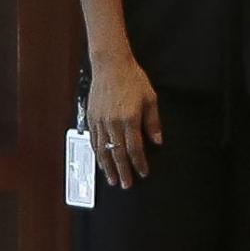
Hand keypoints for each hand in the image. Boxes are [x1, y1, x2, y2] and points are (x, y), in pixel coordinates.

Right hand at [86, 56, 163, 187]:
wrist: (111, 65)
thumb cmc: (133, 79)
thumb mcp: (150, 98)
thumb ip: (153, 122)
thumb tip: (157, 141)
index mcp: (130, 119)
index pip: (135, 148)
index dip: (139, 163)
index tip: (143, 173)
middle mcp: (113, 123)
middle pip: (118, 153)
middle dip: (123, 171)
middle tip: (126, 185)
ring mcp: (100, 121)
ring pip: (103, 150)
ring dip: (108, 167)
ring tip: (112, 179)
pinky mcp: (92, 118)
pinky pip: (94, 141)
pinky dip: (98, 153)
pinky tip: (101, 161)